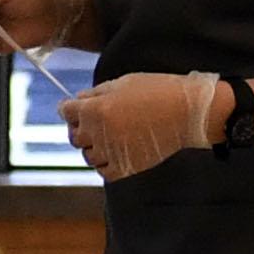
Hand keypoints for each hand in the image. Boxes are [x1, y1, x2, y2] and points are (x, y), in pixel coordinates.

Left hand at [58, 72, 220, 182]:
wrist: (187, 112)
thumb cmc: (157, 91)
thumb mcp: (121, 83)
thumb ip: (95, 94)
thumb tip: (78, 100)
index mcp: (95, 110)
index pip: (65, 111)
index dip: (69, 107)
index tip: (73, 107)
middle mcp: (99, 134)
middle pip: (74, 135)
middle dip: (79, 127)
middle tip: (93, 121)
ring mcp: (112, 153)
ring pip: (87, 155)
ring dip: (92, 146)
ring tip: (106, 137)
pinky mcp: (126, 167)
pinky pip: (104, 171)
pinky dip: (104, 163)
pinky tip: (113, 152)